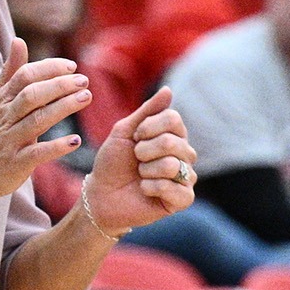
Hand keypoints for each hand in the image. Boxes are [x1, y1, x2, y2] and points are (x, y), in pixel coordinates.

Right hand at [0, 37, 89, 202]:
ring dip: (63, 108)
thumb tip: (18, 40)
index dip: (48, 69)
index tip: (71, 66)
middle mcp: (5, 118)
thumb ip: (10, 72)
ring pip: (36, 120)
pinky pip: (37, 153)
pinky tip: (75, 141)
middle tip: (83, 80)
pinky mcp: (15, 163)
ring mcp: (10, 141)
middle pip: (32, 95)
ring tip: (86, 98)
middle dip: (59, 85)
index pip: (24, 77)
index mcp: (2, 100)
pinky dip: (56, 147)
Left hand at [86, 87, 195, 232]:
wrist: (102, 194)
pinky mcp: (183, 199)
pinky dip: (151, 187)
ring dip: (146, 170)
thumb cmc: (112, 162)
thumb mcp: (125, 131)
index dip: (149, 127)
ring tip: (140, 176)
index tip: (135, 137)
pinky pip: (173, 187)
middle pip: (171, 142)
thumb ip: (147, 112)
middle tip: (136, 160)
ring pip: (172, 165)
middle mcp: (184, 155)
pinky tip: (145, 190)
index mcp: (173, 136)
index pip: (173, 119)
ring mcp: (186, 177)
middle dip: (144, 151)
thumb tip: (168, 90)